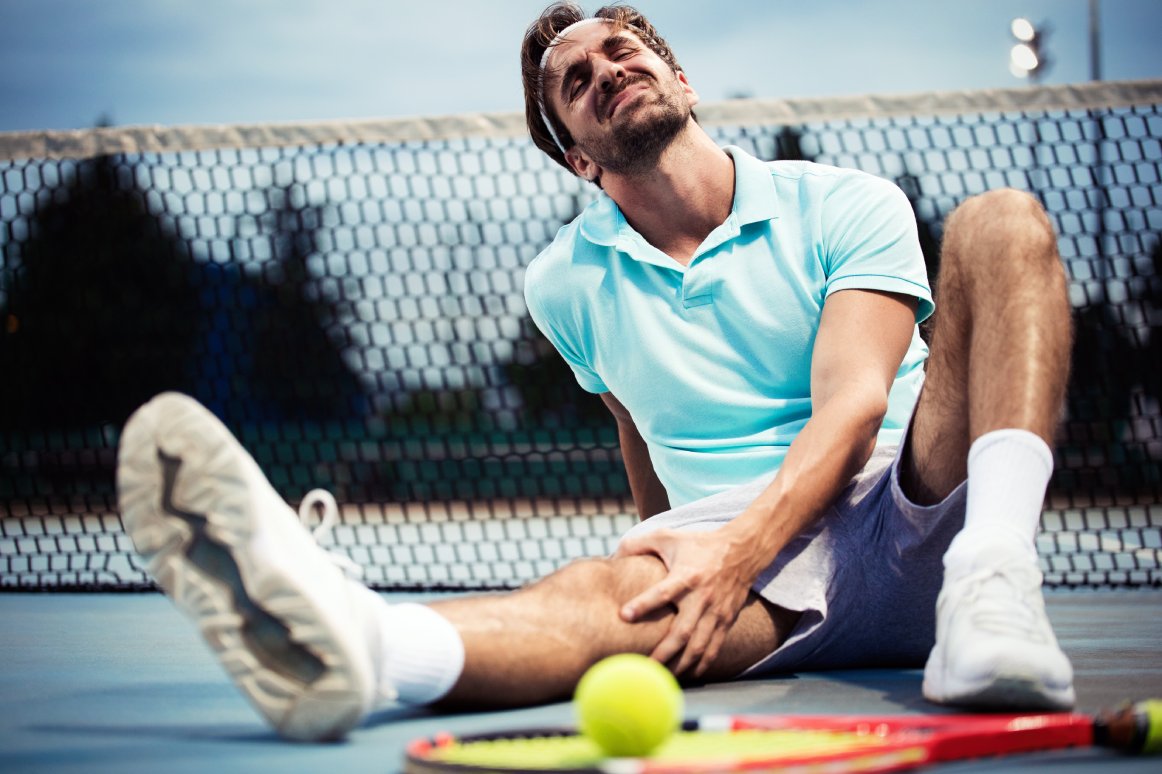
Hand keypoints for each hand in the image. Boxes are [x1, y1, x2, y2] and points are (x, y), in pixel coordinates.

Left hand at [615, 527, 756, 677]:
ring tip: (663, 678)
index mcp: (686, 576)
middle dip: (663, 652)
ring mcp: (716, 612)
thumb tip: (614, 554)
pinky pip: (714, 647)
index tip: (624, 615)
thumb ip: (639, 543)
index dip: (643, 604)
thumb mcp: (669, 536)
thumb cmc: (699, 544)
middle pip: (682, 631)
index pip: (663, 592)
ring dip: (681, 664)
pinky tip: (689, 674)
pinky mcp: (726, 620)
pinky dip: (702, 664)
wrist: (742, 550)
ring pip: (699, 646)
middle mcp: (702, 597)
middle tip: (644, 668)